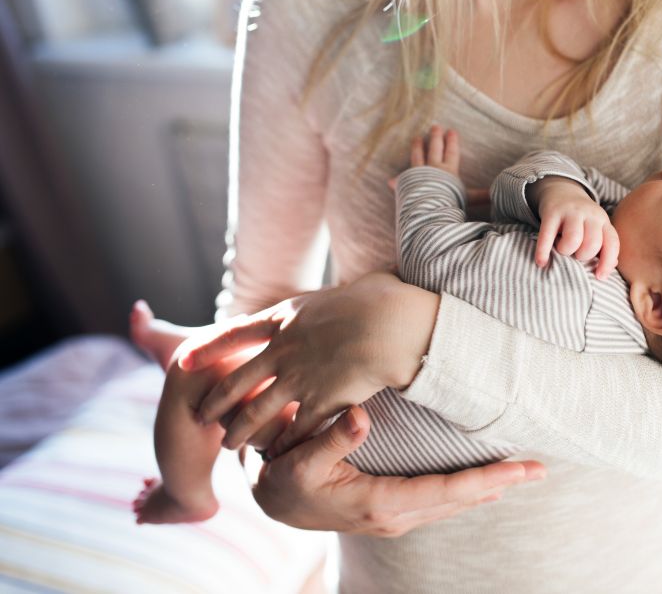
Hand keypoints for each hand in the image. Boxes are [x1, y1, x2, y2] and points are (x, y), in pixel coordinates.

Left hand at [178, 273, 439, 454]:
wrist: (393, 324)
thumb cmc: (380, 300)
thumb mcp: (345, 288)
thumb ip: (338, 299)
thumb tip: (356, 290)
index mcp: (285, 317)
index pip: (234, 334)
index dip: (208, 348)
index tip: (185, 359)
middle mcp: (282, 350)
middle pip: (236, 381)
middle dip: (214, 401)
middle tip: (199, 415)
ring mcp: (298, 378)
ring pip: (256, 412)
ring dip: (239, 431)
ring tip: (228, 445)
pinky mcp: (319, 401)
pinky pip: (293, 429)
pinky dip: (281, 444)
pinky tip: (273, 456)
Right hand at [252, 405, 545, 534]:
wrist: (271, 503)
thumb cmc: (285, 478)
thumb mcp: (301, 460)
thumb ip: (333, 439)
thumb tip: (362, 418)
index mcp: (381, 502)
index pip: (448, 490)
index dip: (488, 478)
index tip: (521, 469)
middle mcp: (396, 515)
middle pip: (461, 499)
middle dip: (503, 484)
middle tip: (542, 469)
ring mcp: (396, 517)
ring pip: (454, 503)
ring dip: (491, 489)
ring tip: (523, 474)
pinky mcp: (393, 511)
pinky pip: (441, 502)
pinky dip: (469, 492)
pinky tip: (486, 486)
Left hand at [388, 126, 488, 216]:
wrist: (432, 209)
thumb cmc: (451, 203)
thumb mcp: (468, 199)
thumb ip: (481, 196)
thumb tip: (495, 194)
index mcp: (449, 171)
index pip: (451, 153)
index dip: (452, 142)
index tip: (452, 131)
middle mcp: (434, 169)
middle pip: (435, 149)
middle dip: (436, 137)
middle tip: (435, 126)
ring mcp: (420, 174)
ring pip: (418, 157)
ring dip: (418, 147)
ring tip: (417, 138)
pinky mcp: (410, 183)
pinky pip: (404, 181)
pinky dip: (399, 182)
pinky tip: (392, 181)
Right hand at [530, 177, 618, 279]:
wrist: (561, 191)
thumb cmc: (581, 219)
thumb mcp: (596, 228)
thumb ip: (604, 246)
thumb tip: (611, 266)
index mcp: (603, 221)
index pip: (612, 243)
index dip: (607, 262)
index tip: (599, 277)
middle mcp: (590, 215)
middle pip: (592, 243)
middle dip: (583, 256)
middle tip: (575, 254)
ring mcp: (570, 212)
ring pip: (573, 239)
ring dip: (566, 251)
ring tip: (562, 250)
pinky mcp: (551, 212)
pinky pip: (547, 235)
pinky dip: (543, 252)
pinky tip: (541, 262)